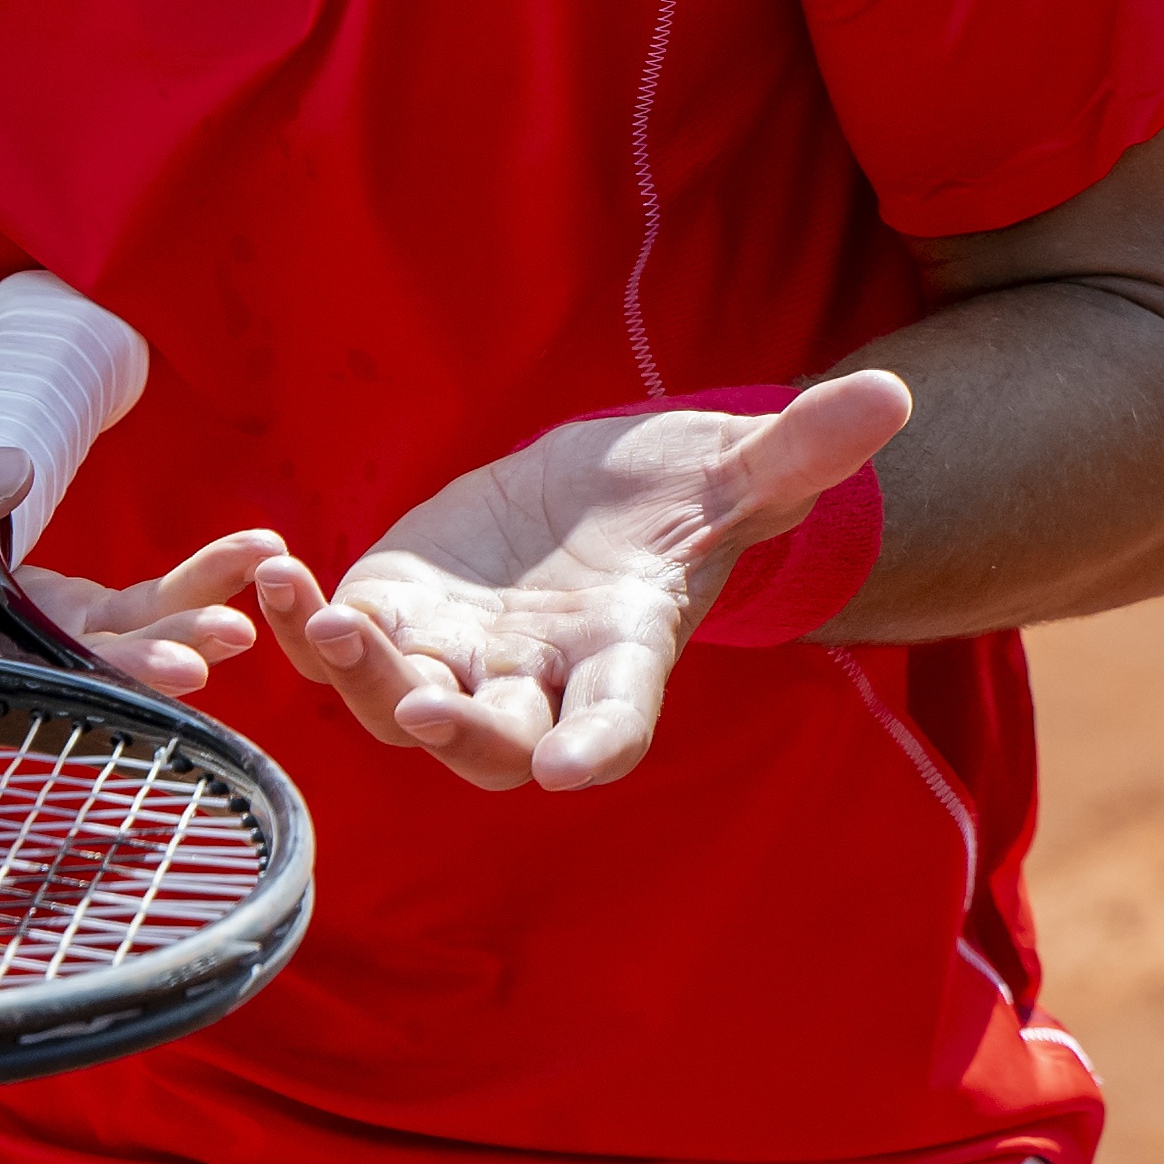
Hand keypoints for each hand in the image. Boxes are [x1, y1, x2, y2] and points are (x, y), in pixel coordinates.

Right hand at [0, 434, 278, 696]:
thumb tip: (7, 476)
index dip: (79, 685)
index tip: (155, 678)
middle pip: (67, 682)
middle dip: (146, 665)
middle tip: (219, 645)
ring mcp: (3, 646)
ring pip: (104, 650)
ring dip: (179, 625)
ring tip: (255, 598)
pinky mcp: (28, 614)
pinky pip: (112, 611)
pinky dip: (176, 589)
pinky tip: (243, 561)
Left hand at [259, 372, 909, 793]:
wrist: (597, 502)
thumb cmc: (676, 500)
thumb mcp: (737, 469)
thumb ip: (800, 449)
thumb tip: (893, 393)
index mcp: (620, 658)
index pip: (612, 724)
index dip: (592, 748)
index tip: (569, 771)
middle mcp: (532, 683)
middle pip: (494, 741)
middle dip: (461, 732)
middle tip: (430, 710)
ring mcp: (456, 659)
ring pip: (399, 704)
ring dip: (357, 677)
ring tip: (321, 621)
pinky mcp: (395, 616)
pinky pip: (338, 642)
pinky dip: (299, 623)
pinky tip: (270, 577)